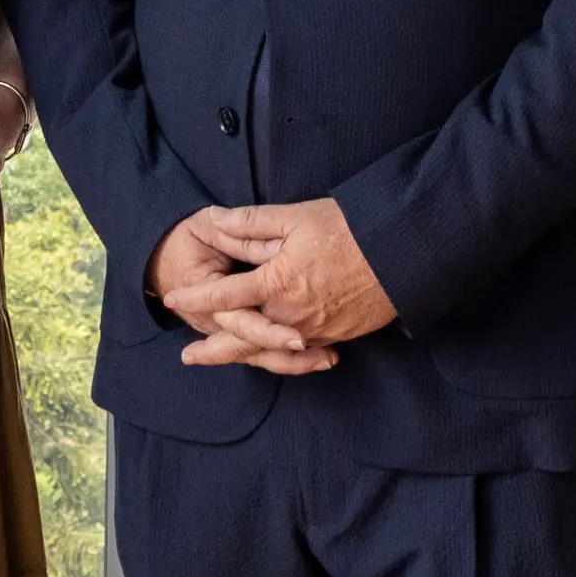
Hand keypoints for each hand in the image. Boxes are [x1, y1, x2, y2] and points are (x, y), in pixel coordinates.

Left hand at [162, 198, 394, 362]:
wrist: (402, 254)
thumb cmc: (349, 229)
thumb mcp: (296, 217)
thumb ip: (252, 223)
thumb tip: (215, 219)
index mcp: (275, 282)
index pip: (224, 294)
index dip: (195, 297)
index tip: (172, 298)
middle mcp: (290, 314)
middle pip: (242, 337)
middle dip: (213, 348)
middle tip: (187, 356)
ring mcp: (314, 330)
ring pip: (270, 349)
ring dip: (242, 355)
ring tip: (222, 360)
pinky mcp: (336, 336)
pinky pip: (301, 353)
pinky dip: (281, 356)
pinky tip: (273, 355)